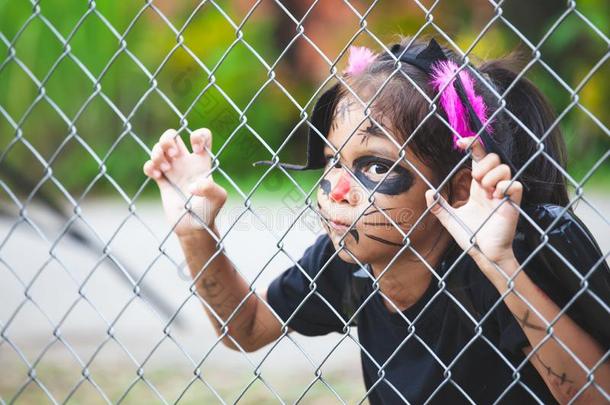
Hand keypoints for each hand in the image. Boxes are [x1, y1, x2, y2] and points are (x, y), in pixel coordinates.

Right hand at [143, 128, 226, 236]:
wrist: (194, 228)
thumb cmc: (209, 212)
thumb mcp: (218, 199)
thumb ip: (211, 188)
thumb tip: (193, 185)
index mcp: (202, 161)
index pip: (202, 135)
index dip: (198, 136)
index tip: (197, 150)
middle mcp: (186, 163)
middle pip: (172, 135)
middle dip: (168, 138)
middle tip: (173, 154)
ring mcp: (173, 171)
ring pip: (158, 148)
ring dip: (157, 153)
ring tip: (165, 170)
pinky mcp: (162, 181)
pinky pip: (149, 165)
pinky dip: (149, 166)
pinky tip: (157, 176)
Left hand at [425, 136, 521, 266]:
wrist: (484, 254)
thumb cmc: (471, 237)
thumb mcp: (449, 219)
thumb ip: (438, 206)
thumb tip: (427, 192)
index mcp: (478, 187)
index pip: (479, 158)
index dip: (473, 145)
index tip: (460, 142)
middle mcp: (491, 187)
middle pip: (494, 158)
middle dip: (483, 163)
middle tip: (475, 180)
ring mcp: (503, 195)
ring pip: (504, 167)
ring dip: (491, 175)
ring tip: (484, 190)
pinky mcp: (513, 204)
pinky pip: (515, 184)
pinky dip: (504, 186)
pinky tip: (495, 196)